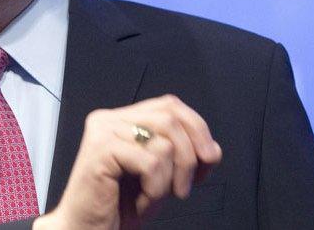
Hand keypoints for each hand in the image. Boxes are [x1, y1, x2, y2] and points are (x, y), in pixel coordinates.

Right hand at [34, 95, 221, 229]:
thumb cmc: (119, 207)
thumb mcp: (161, 177)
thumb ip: (182, 155)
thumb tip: (213, 148)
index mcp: (122, 119)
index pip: (170, 105)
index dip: (197, 130)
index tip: (206, 163)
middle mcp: (109, 119)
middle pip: (171, 117)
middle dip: (190, 155)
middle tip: (185, 187)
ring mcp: (103, 131)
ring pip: (164, 140)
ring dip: (170, 177)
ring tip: (155, 196)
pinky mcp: (100, 149)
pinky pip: (150, 162)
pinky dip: (156, 188)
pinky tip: (142, 200)